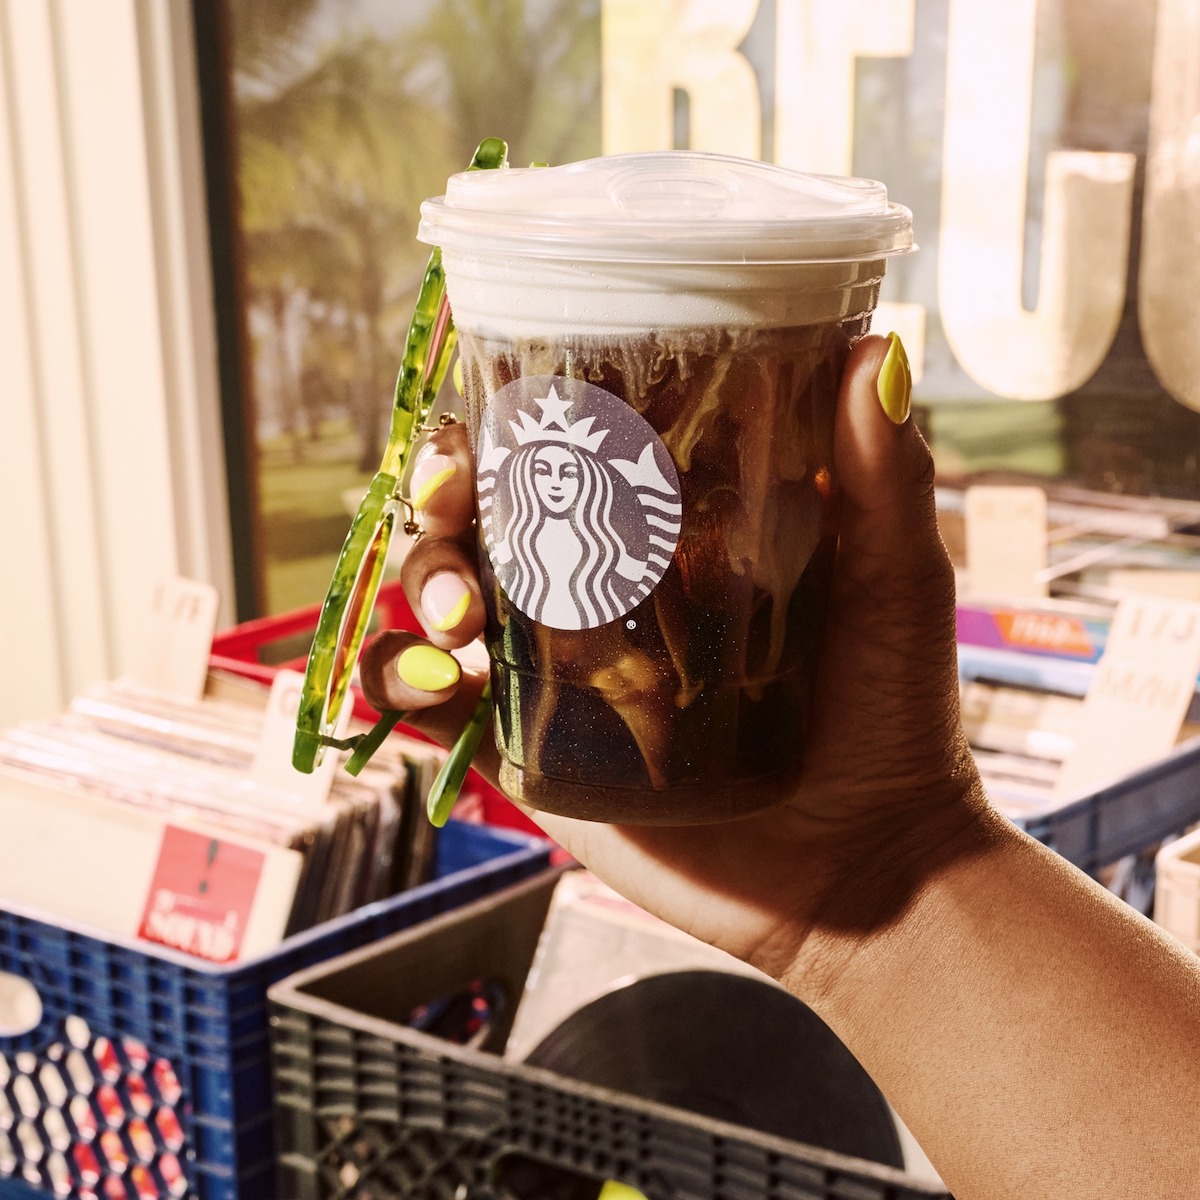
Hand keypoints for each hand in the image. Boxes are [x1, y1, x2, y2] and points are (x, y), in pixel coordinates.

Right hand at [358, 334, 989, 999]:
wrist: (863, 871)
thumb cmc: (891, 718)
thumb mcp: (893, 585)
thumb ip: (881, 479)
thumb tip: (878, 345)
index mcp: (665, 537)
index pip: (565, 452)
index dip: (511, 418)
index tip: (498, 407)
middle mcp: (597, 593)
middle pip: (481, 518)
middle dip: (440, 500)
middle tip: (453, 510)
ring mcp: (558, 674)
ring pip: (442, 601)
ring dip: (419, 586)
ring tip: (459, 621)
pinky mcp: (534, 753)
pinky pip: (437, 713)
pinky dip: (400, 686)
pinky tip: (429, 684)